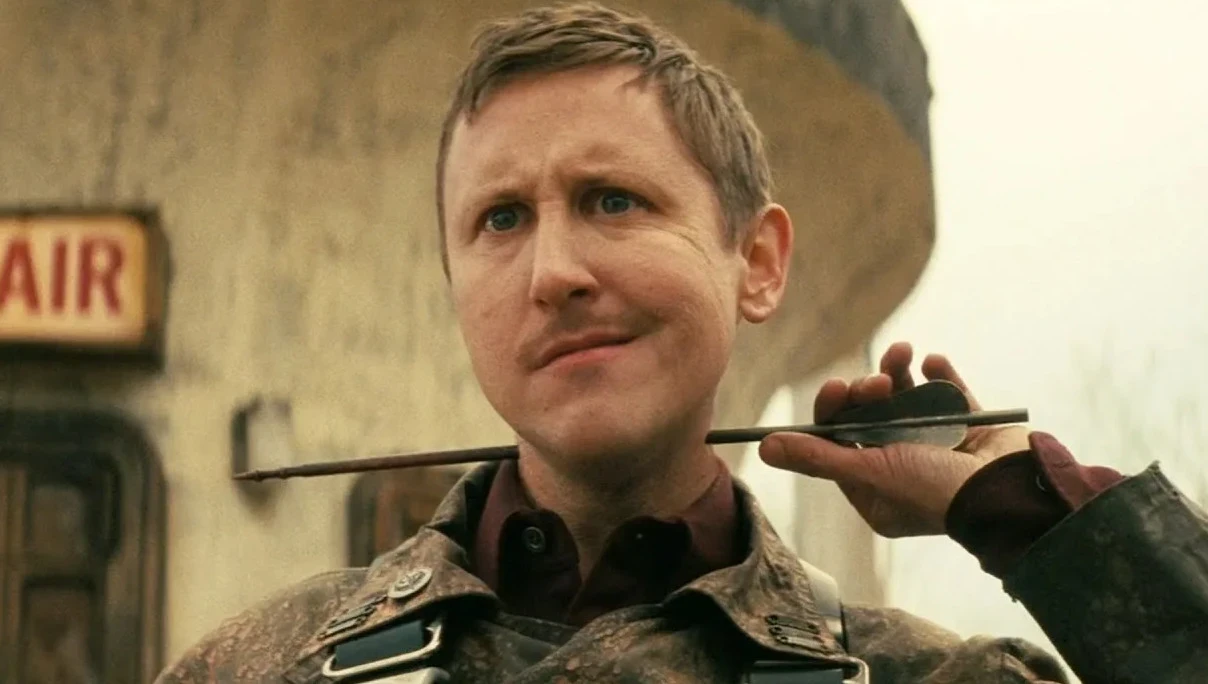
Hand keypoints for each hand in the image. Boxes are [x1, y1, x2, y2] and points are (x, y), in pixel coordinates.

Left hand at [758, 341, 1030, 537]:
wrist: (1014, 493)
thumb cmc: (938, 491)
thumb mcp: (872, 473)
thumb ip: (819, 457)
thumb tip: (763, 447)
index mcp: (876, 489)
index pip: (839, 441)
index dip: (833, 412)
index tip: (838, 388)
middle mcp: (904, 467)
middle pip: (869, 417)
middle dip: (867, 391)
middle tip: (874, 382)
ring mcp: (939, 446)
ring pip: (906, 399)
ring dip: (899, 371)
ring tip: (903, 352)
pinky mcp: (971, 426)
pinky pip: (947, 391)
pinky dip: (938, 373)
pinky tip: (932, 361)